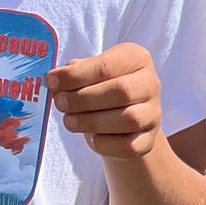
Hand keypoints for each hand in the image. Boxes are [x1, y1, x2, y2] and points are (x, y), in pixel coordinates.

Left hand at [49, 44, 161, 158]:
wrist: (121, 120)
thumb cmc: (99, 88)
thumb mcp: (88, 73)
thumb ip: (73, 73)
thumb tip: (54, 80)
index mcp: (136, 58)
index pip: (107, 66)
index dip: (77, 75)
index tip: (52, 81)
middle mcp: (151, 83)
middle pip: (120, 92)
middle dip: (84, 99)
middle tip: (60, 103)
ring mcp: (154, 114)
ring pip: (128, 119)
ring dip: (91, 121)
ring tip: (69, 121)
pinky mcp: (149, 141)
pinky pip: (128, 146)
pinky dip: (105, 144)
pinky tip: (90, 137)